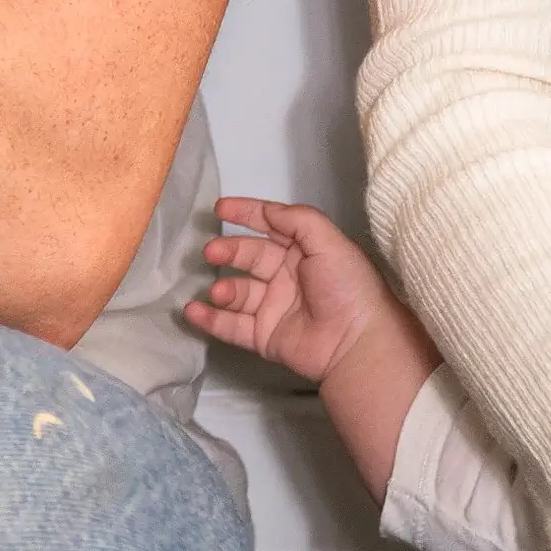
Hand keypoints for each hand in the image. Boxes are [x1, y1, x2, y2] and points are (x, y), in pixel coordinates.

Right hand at [181, 196, 401, 386]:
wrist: (356, 342)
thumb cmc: (347, 287)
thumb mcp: (330, 242)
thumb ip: (298, 220)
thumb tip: (268, 210)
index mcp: (303, 251)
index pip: (269, 226)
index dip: (246, 214)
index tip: (219, 208)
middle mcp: (285, 276)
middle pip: (248, 256)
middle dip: (229, 251)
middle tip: (211, 252)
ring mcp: (273, 307)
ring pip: (238, 292)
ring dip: (223, 289)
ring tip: (220, 292)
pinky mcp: (263, 337)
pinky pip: (231, 326)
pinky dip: (210, 320)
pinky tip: (193, 312)